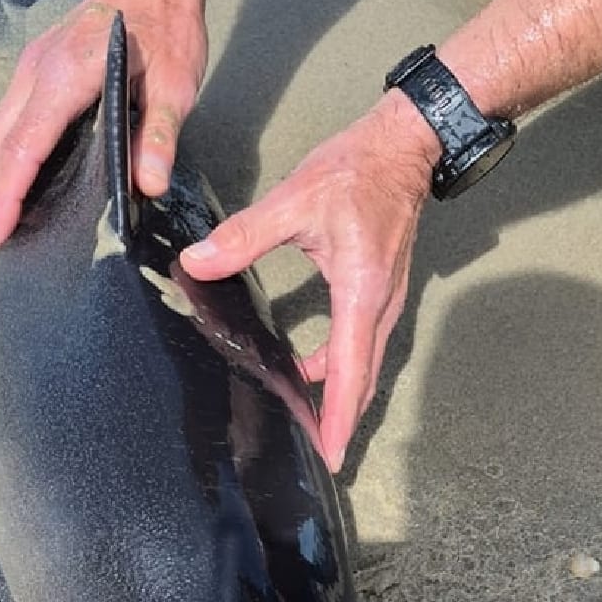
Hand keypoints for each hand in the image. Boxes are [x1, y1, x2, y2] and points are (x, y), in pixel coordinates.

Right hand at [0, 0, 212, 249]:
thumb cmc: (165, 27)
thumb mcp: (175, 83)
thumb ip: (159, 134)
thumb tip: (147, 185)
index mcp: (66, 76)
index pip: (24, 145)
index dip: (7, 192)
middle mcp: (38, 71)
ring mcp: (33, 68)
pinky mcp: (38, 68)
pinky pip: (7, 118)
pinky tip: (1, 179)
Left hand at [179, 91, 440, 473]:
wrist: (403, 146)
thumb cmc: (355, 170)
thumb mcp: (294, 200)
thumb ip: (244, 236)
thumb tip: (198, 262)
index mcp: (360, 290)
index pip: (349, 369)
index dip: (339, 416)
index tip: (332, 455)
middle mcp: (379, 304)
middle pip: (362, 379)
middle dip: (339, 420)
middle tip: (314, 455)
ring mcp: (385, 299)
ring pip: (364, 364)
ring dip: (340, 396)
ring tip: (306, 423)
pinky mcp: (381, 291)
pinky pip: (363, 344)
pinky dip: (342, 368)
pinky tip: (312, 373)